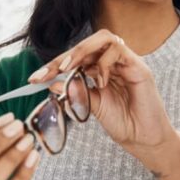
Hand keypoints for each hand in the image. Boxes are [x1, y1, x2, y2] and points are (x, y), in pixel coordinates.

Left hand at [29, 29, 178, 166]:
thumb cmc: (123, 124)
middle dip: (64, 56)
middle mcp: (114, 62)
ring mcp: (127, 62)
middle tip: (47, 73)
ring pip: (104, 39)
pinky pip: (119, 51)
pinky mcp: (139, 67)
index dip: (54, 65)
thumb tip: (52, 84)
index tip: (34, 79)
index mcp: (101, 70)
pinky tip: (99, 82)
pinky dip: (103, 63)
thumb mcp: (92, 107)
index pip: (76, 58)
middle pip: (88, 44)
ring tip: (68, 69)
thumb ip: (75, 93)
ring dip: (82, 52)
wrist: (144, 141)